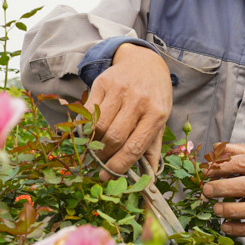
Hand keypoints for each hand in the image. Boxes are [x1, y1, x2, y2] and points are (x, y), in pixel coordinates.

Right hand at [85, 43, 171, 179]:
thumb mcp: (160, 120)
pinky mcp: (103, 83)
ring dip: (93, 143)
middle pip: (114, 138)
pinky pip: (88, 112)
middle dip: (104, 156)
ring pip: (99, 126)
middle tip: (100, 163)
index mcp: (157, 114)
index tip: (106, 177)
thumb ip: (152, 149)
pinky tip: (88, 132)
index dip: (118, 166)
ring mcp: (120, 90)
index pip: (134, 147)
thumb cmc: (153, 97)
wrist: (144, 63)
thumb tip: (147, 181)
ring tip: (94, 149)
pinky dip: (85, 126)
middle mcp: (139, 100)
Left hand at [201, 143, 244, 236]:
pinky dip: (240, 229)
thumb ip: (241, 152)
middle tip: (206, 191)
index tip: (207, 172)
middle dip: (223, 188)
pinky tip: (226, 227)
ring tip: (216, 209)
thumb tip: (215, 148)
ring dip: (231, 210)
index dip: (222, 167)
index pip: (244, 163)